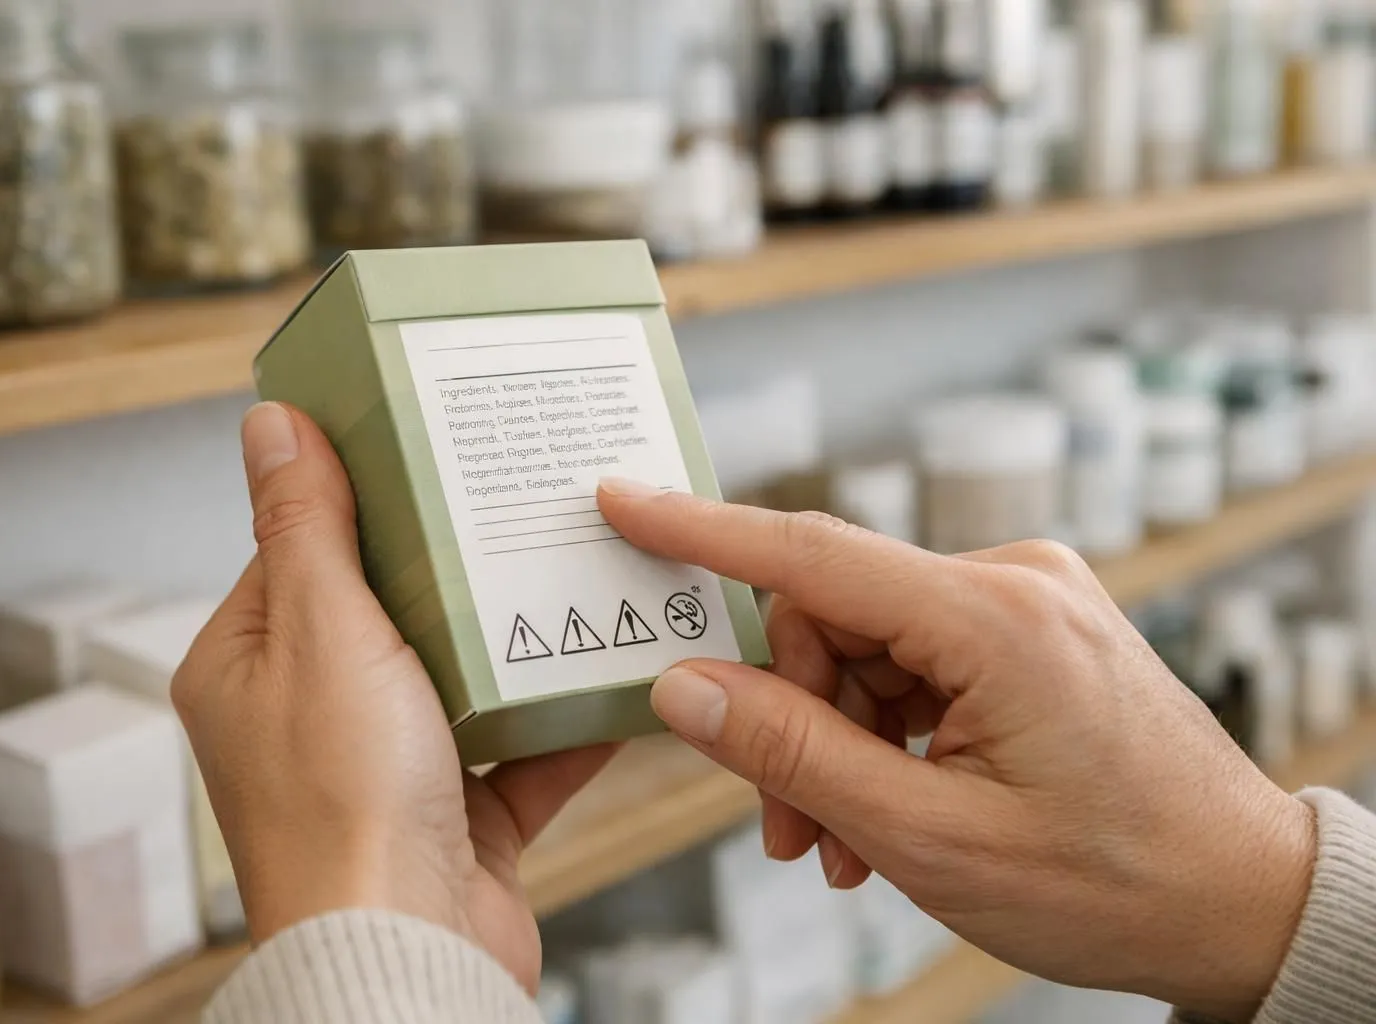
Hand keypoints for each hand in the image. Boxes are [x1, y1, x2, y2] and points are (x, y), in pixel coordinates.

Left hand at [172, 402, 616, 991]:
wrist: (408, 951)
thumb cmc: (342, 806)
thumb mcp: (323, 630)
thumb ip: (306, 526)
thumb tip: (270, 425)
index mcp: (252, 668)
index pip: (300, 552)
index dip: (358, 499)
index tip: (422, 448)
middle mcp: (311, 717)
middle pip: (390, 608)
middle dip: (453, 563)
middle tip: (512, 496)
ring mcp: (387, 770)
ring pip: (462, 675)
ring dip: (515, 637)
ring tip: (574, 567)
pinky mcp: (459, 817)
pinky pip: (519, 749)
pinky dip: (562, 718)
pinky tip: (615, 671)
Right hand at [598, 479, 1314, 1021]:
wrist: (1242, 901)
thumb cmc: (1112, 882)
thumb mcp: (930, 836)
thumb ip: (794, 752)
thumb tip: (684, 689)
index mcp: (995, 618)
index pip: (812, 553)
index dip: (702, 529)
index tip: (622, 500)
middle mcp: (1013, 582)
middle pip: (832, 617)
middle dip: (791, 717)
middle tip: (788, 825)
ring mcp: (1027, 601)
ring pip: (867, 646)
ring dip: (836, 738)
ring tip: (845, 841)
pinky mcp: (1029, 630)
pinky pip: (915, 660)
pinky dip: (885, 730)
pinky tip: (890, 808)